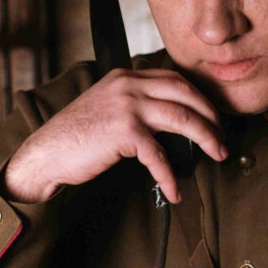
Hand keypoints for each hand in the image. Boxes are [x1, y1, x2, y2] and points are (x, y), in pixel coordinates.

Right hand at [0, 68, 225, 204]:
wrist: (46, 153)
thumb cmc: (75, 136)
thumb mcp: (106, 105)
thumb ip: (133, 103)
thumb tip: (170, 120)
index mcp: (126, 76)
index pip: (175, 79)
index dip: (199, 97)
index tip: (212, 115)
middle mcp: (129, 85)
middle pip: (186, 93)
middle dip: (211, 115)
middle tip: (222, 136)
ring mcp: (127, 106)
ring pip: (182, 117)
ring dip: (206, 138)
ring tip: (218, 154)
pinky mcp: (124, 132)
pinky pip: (159, 154)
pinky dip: (170, 175)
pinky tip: (176, 190)